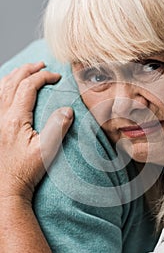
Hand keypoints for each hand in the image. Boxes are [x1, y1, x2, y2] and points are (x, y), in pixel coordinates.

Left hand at [0, 62, 73, 202]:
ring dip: (15, 75)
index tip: (56, 77)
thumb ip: (57, 127)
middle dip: (28, 70)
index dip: (43, 77)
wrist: (5, 187)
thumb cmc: (25, 171)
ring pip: (1, 87)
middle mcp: (1, 115)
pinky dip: (3, 87)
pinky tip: (7, 87)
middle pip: (13, 82)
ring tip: (26, 70)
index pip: (28, 87)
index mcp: (15, 119)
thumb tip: (67, 109)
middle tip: (41, 66)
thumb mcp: (46, 151)